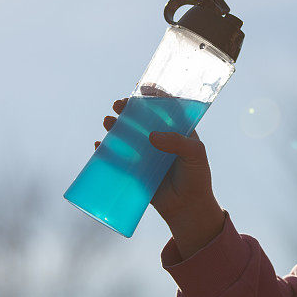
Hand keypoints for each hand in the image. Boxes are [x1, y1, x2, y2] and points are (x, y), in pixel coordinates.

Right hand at [98, 94, 224, 258]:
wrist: (188, 209)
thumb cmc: (197, 178)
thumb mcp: (195, 155)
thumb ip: (177, 142)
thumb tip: (151, 136)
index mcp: (178, 131)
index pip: (166, 107)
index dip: (154, 95)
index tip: (142, 87)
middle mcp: (160, 139)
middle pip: (142, 118)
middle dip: (129, 109)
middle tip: (119, 104)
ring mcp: (146, 154)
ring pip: (127, 135)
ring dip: (115, 126)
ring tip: (108, 121)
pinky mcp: (136, 170)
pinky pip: (118, 158)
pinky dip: (107, 150)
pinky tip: (100, 145)